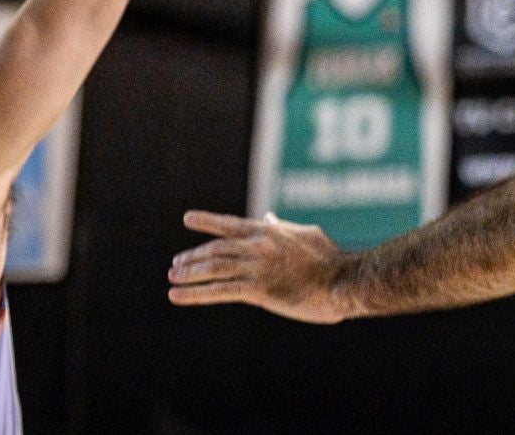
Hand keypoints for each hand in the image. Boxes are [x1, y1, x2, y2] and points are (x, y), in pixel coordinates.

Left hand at [167, 210, 350, 323]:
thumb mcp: (305, 234)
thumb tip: (268, 218)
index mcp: (268, 232)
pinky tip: (177, 296)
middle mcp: (257, 246)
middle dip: (194, 256)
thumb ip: (282, 227)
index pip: (230, 224)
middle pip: (216, 249)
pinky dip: (194, 293)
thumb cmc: (330, 259)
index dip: (208, 221)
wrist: (341, 280)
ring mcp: (255, 267)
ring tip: (173, 278)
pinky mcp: (257, 290)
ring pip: (213, 268)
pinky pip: (219, 291)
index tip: (188, 219)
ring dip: (190, 273)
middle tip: (176, 264)